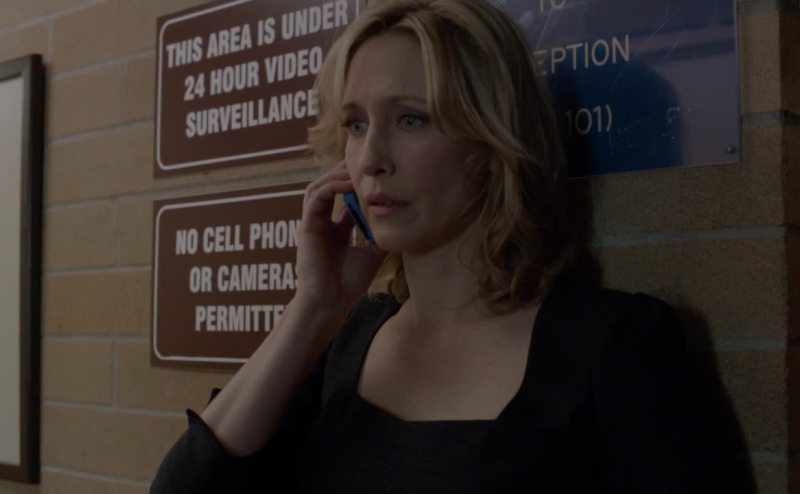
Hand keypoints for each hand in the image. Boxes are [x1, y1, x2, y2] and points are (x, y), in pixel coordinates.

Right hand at [294, 161, 385, 314]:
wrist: (330, 302)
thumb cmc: (348, 283)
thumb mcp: (372, 253)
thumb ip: (379, 235)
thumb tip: (398, 221)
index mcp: (335, 229)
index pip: (343, 198)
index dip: (356, 184)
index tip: (375, 175)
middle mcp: (322, 223)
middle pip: (329, 186)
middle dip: (345, 172)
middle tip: (364, 162)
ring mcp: (313, 223)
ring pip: (319, 186)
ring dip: (337, 175)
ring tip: (356, 169)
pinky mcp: (307, 225)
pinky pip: (316, 196)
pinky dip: (332, 186)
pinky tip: (349, 183)